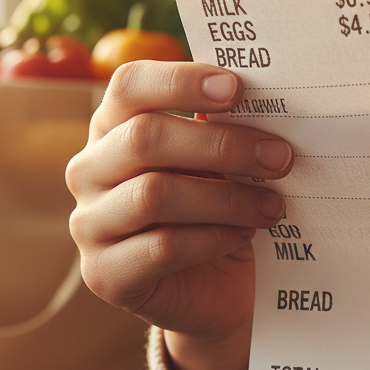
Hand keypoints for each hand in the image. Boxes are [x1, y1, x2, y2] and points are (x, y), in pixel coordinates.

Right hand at [65, 60, 293, 369]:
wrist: (215, 288)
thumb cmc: (215, 207)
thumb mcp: (221, 161)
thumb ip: (224, 126)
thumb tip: (263, 98)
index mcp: (113, 126)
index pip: (129, 85)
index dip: (180, 81)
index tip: (237, 88)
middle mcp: (89, 170)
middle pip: (144, 138)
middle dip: (221, 145)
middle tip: (280, 156)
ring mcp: (89, 224)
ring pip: (154, 195)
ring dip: (226, 199)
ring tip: (273, 206)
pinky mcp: (105, 274)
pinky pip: (162, 248)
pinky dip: (214, 238)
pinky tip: (244, 235)